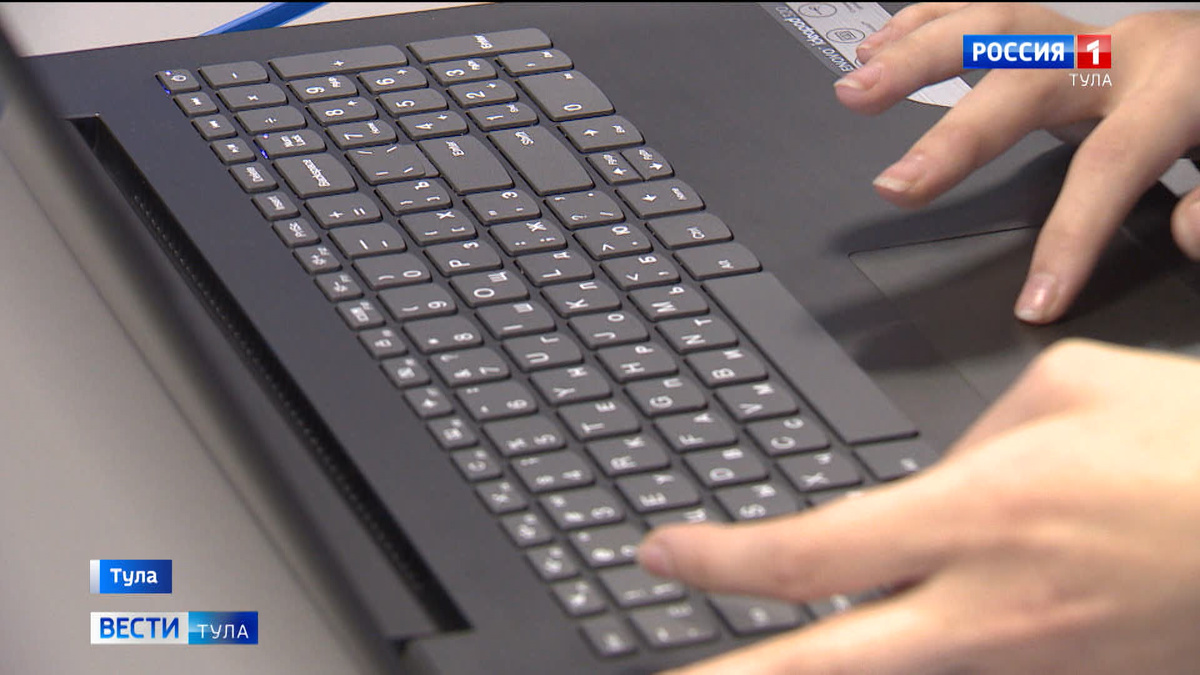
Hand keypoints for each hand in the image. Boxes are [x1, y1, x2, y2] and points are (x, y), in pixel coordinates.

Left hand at [638, 339, 1199, 673]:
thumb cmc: (1193, 446)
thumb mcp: (1066, 388)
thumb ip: (973, 435)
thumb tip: (929, 479)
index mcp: (976, 515)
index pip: (809, 553)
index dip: (719, 562)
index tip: (660, 554)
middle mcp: (990, 608)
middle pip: (823, 667)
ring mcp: (1032, 665)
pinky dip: (909, 672)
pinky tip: (877, 653)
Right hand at [832, 3, 1199, 324]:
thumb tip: (1188, 233)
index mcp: (1181, 83)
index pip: (1113, 163)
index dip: (1071, 235)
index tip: (1035, 298)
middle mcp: (1123, 48)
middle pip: (1025, 79)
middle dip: (953, 137)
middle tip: (898, 188)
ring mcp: (1088, 30)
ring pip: (992, 24)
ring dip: (914, 58)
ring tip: (856, 90)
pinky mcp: (1061, 27)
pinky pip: (985, 11)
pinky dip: (925, 26)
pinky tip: (877, 48)